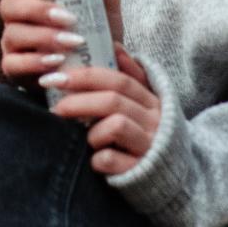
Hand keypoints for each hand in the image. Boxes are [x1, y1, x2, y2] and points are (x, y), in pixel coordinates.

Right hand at [0, 0, 122, 77]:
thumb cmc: (96, 25)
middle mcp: (15, 15)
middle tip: (67, 16)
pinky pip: (13, 65)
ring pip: (13, 34)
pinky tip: (56, 62)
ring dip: (42, 37)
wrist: (105, 65)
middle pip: (8, 5)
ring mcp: (13, 42)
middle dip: (36, 10)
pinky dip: (35, 63)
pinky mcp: (17, 69)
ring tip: (72, 41)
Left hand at [46, 48, 160, 176]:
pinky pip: (111, 159)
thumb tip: (114, 45)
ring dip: (92, 132)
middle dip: (79, 101)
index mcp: (152, 101)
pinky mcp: (141, 172)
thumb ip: (131, 76)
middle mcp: (154, 121)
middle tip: (57, 107)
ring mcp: (149, 146)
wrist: (170, 181)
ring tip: (85, 139)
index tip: (57, 76)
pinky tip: (95, 161)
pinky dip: (98, 159)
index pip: (119, 80)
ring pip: (115, 126)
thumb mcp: (145, 106)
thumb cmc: (147, 137)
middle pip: (114, 100)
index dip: (86, 75)